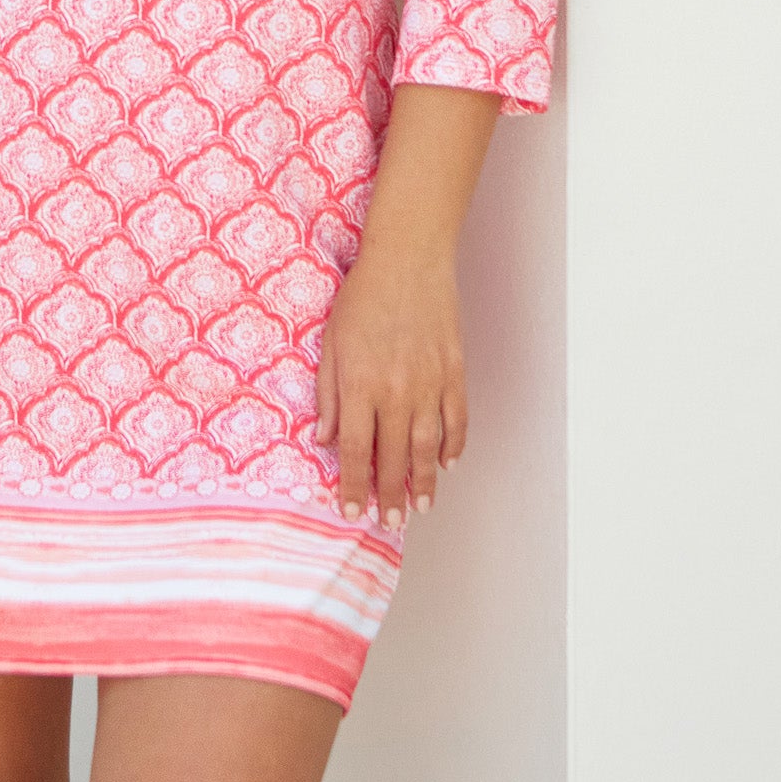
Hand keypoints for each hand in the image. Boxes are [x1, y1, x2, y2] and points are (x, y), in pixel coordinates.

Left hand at [313, 243, 467, 528]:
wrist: (408, 260)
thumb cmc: (363, 296)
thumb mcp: (331, 342)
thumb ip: (328, 393)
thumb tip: (324, 437)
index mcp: (361, 385)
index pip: (355, 450)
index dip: (353, 485)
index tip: (351, 510)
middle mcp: (397, 392)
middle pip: (394, 458)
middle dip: (391, 494)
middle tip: (391, 521)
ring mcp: (430, 384)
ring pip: (429, 447)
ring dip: (425, 481)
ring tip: (421, 506)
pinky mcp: (454, 371)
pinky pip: (457, 420)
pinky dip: (454, 445)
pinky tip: (447, 463)